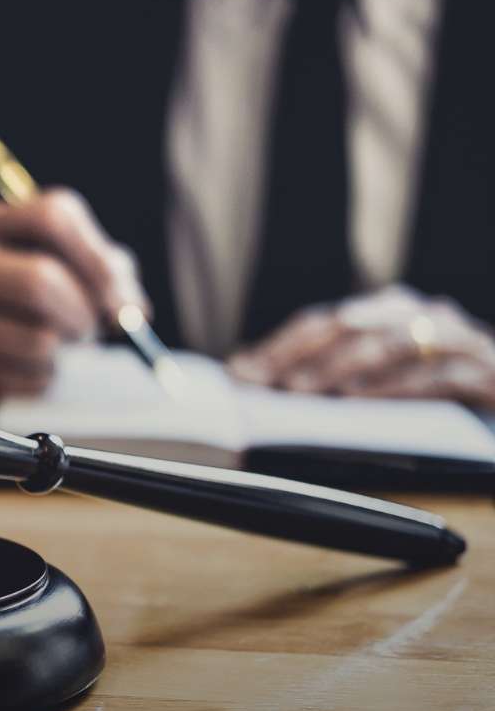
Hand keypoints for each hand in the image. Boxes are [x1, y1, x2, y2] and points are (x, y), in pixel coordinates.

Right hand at [0, 188, 149, 397]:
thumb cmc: (6, 289)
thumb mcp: (42, 256)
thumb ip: (98, 268)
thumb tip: (133, 311)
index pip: (51, 217)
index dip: (97, 259)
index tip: (120, 300)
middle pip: (39, 280)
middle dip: (81, 314)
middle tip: (91, 332)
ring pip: (35, 339)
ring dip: (64, 353)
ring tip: (61, 350)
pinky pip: (19, 379)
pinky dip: (43, 378)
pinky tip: (37, 369)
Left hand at [228, 285, 494, 407]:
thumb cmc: (442, 388)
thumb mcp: (386, 375)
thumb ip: (334, 372)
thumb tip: (255, 374)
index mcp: (390, 310)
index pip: (324, 322)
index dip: (279, 346)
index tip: (240, 372)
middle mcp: (421, 314)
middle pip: (350, 327)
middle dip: (301, 356)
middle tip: (265, 384)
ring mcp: (456, 338)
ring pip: (390, 345)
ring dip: (341, 369)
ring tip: (304, 391)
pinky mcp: (485, 370)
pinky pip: (436, 375)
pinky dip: (396, 387)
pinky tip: (363, 400)